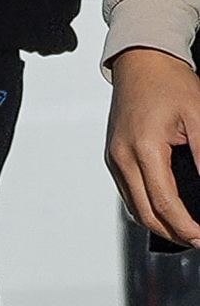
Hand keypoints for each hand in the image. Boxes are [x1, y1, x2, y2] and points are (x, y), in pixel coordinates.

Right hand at [113, 48, 199, 253]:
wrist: (141, 63)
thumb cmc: (170, 85)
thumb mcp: (198, 117)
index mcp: (142, 148)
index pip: (164, 201)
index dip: (186, 226)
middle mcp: (121, 157)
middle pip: (144, 213)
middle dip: (173, 234)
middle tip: (199, 242)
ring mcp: (113, 158)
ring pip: (134, 208)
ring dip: (159, 225)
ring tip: (186, 232)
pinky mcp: (113, 156)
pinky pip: (129, 193)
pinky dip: (148, 209)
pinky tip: (167, 211)